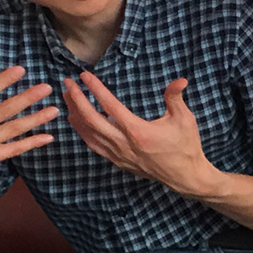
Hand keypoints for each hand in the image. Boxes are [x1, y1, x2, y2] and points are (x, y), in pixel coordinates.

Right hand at [0, 51, 58, 203]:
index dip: (3, 81)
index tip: (21, 70)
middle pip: (5, 110)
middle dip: (27, 98)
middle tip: (47, 87)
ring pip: (14, 130)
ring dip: (36, 119)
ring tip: (55, 109)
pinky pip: (14, 150)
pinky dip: (32, 144)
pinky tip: (48, 137)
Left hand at [63, 72, 219, 196]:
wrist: (185, 176)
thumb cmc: (186, 146)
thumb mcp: (184, 119)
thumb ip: (176, 98)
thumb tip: (180, 80)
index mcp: (138, 131)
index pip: (110, 106)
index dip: (95, 89)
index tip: (84, 76)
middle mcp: (124, 144)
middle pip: (91, 120)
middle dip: (76, 100)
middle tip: (67, 83)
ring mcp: (119, 155)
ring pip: (89, 134)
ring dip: (75, 114)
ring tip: (66, 98)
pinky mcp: (118, 161)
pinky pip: (94, 145)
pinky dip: (82, 132)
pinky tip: (76, 121)